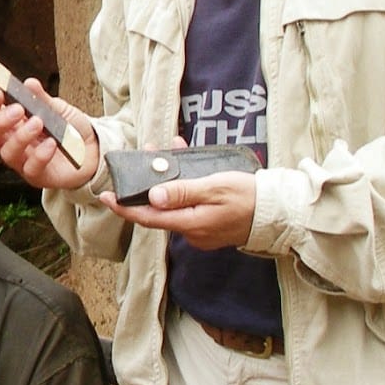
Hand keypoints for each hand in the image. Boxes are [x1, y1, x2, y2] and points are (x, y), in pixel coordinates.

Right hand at [0, 79, 98, 191]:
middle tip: (17, 110)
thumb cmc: (70, 129)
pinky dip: (40, 155)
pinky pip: (31, 168)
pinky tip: (51, 143)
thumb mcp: (58, 108)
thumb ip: (42, 98)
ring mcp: (23, 161)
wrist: (92, 149)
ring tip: (39, 123)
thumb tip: (29, 83)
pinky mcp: (38, 175)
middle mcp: (12, 142)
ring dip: (21, 136)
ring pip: (7, 153)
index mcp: (13, 123)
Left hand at [97, 169, 256, 249]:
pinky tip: (187, 163)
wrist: (279, 212)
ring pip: (174, 204)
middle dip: (147, 186)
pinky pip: (189, 204)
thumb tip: (152, 198)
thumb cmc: (249, 196)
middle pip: (159, 210)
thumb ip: (182, 192)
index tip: (105, 197)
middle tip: (140, 161)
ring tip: (164, 153)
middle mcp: (192, 231)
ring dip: (167, 181)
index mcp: (190, 224)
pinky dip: (184, 185)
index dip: (124, 208)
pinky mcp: (211, 224)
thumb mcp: (214, 188)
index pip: (148, 219)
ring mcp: (202, 229)